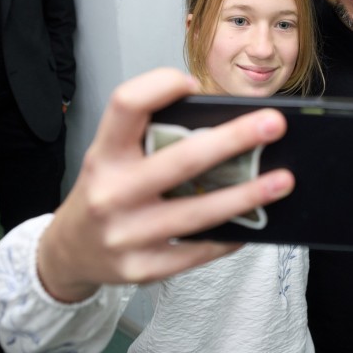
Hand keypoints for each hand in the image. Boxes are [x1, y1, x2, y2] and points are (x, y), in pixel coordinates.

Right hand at [37, 68, 294, 302]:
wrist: (69, 252)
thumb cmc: (106, 191)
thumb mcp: (112, 155)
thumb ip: (151, 135)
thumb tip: (222, 122)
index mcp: (104, 153)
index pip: (125, 105)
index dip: (160, 86)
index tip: (194, 84)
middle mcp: (111, 192)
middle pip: (181, 159)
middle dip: (233, 140)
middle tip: (273, 125)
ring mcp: (126, 234)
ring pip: (198, 212)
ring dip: (247, 195)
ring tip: (282, 180)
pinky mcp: (143, 268)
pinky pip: (197, 251)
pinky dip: (230, 236)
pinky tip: (254, 223)